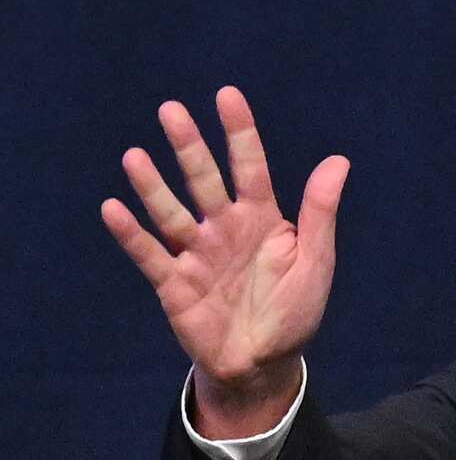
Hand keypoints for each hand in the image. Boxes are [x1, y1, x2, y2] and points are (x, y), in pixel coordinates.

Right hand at [102, 86, 349, 436]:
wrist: (263, 363)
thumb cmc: (293, 310)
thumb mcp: (315, 262)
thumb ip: (320, 213)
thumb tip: (338, 161)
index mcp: (262, 219)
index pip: (250, 167)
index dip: (239, 133)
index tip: (227, 95)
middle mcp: (224, 228)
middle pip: (204, 180)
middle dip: (189, 147)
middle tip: (171, 110)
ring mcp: (196, 253)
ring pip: (171, 212)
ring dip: (153, 186)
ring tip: (135, 156)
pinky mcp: (174, 283)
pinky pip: (149, 254)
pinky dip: (131, 234)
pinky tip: (112, 208)